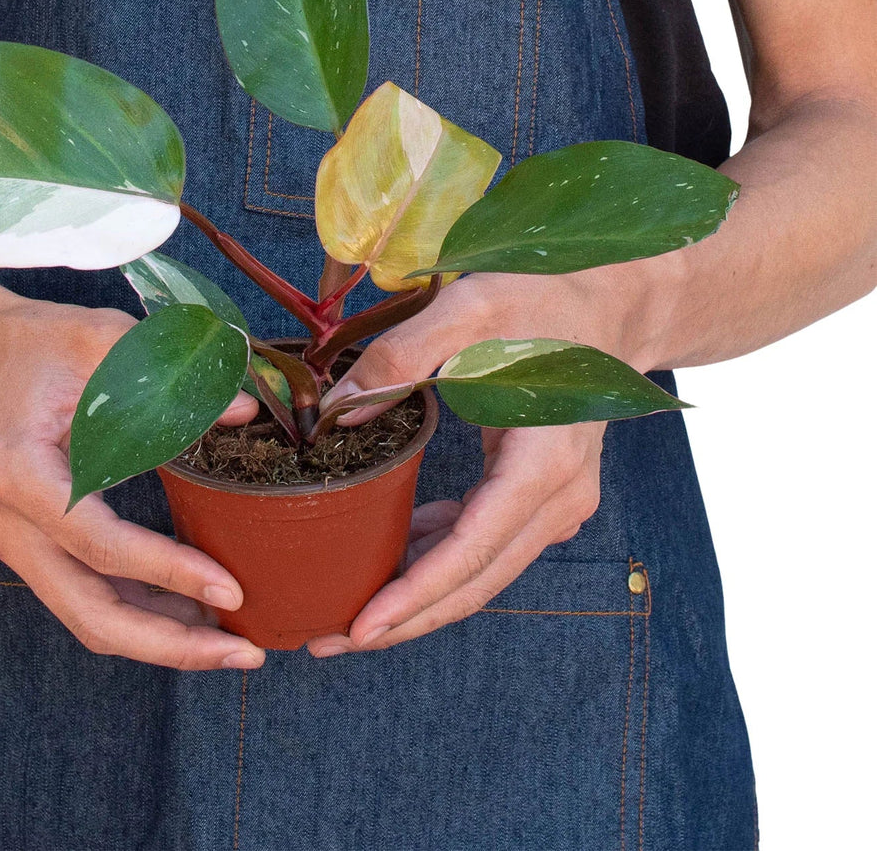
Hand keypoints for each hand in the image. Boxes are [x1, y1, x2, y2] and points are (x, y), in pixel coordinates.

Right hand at [0, 295, 264, 670]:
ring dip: (160, 640)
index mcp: (20, 474)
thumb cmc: (33, 344)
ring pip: (89, 618)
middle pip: (90, 613)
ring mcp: (16, 543)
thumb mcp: (101, 341)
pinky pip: (88, 597)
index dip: (168, 572)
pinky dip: (142, 614)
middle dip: (170, 645)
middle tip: (244, 655)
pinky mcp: (33, 547)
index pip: (99, 543)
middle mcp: (9, 525)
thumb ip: (170, 380)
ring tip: (232, 645)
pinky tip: (193, 614)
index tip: (230, 590)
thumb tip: (245, 415)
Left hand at [306, 271, 636, 655]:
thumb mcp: (467, 310)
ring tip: (347, 610)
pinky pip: (485, 542)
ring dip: (418, 594)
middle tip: (329, 640)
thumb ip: (400, 358)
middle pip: (476, 581)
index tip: (360, 629)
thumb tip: (338, 412)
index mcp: (542, 464)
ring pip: (480, 571)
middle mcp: (558, 499)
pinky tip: (393, 551)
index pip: (473, 552)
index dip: (415, 596)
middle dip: (405, 619)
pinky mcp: (540, 494)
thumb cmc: (543, 300)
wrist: (609, 303)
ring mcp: (555, 503)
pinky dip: (438, 556)